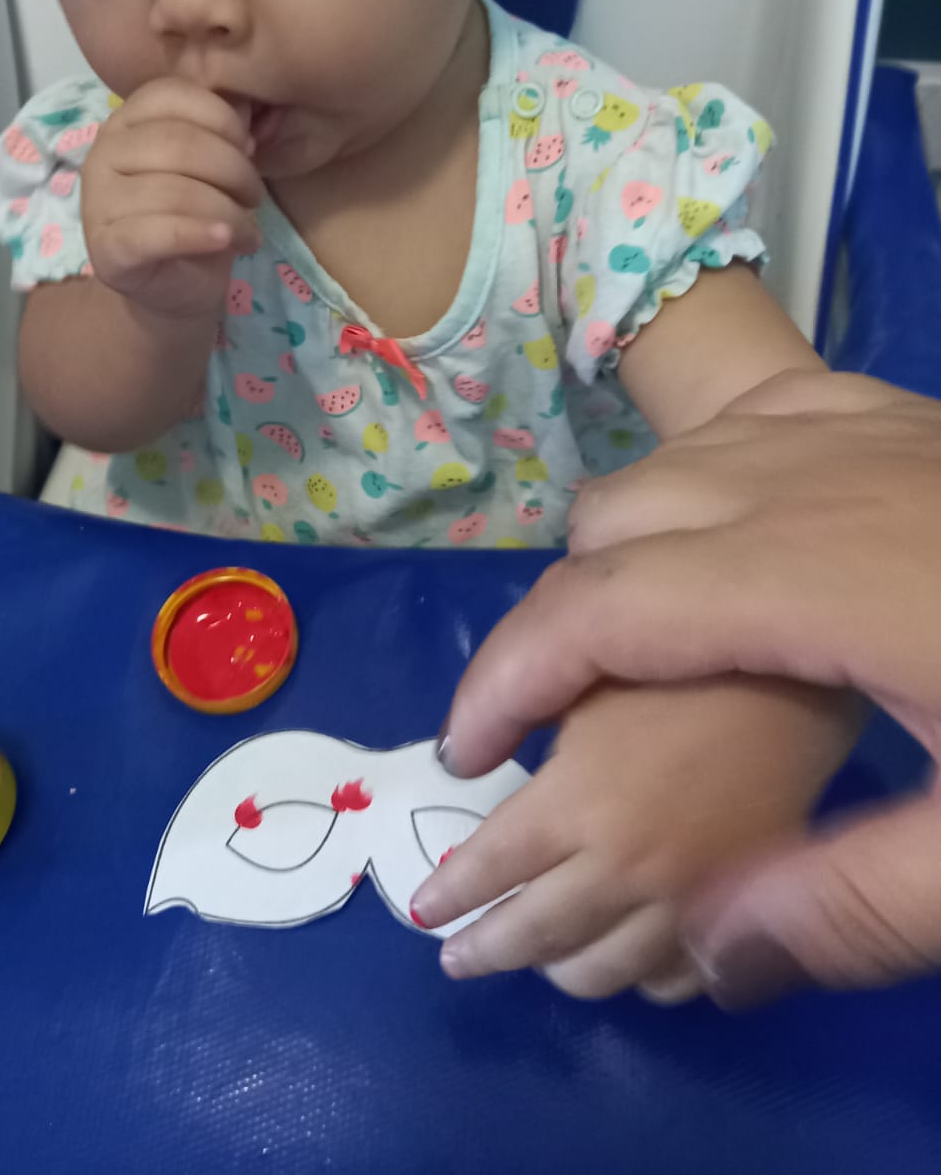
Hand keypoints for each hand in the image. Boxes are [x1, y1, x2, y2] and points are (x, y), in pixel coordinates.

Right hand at [81, 79, 262, 318]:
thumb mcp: (213, 166)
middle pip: (178, 143)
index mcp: (126, 121)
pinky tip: (225, 239)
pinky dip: (199, 234)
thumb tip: (245, 110)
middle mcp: (103, 153)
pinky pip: (158, 233)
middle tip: (255, 197)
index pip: (171, 95)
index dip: (221, 118)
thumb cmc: (194, 215)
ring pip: (175, 191)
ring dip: (228, 212)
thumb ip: (222, 132)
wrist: (177, 285)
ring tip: (249, 232)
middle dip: (233, 170)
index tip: (249, 149)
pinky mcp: (106, 248)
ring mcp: (97, 201)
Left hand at [411, 674, 858, 1000]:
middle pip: (537, 939)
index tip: (421, 912)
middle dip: (486, 950)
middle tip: (457, 957)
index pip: (489, 872)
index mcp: (575, 807)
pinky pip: (677, 980)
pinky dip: (639, 975)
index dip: (448, 894)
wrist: (797, 679)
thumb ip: (508, 722)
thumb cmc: (674, 660)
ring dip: (558, 968)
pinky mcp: (743, 914)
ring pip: (604, 974)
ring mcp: (688, 904)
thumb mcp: (575, 678)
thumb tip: (458, 760)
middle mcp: (624, 871)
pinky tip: (626, 957)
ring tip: (537, 957)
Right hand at [421, 370, 940, 1005]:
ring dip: (623, 551)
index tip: (467, 752)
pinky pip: (749, 416)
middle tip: (565, 725)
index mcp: (822, 582)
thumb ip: (846, 910)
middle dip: (559, 624)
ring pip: (672, 463)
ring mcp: (862, 430)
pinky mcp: (901, 413)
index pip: (603, 612)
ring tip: (642, 642)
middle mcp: (814, 480)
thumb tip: (700, 950)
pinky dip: (701, 475)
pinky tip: (736, 532)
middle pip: (613, 525)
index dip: (509, 678)